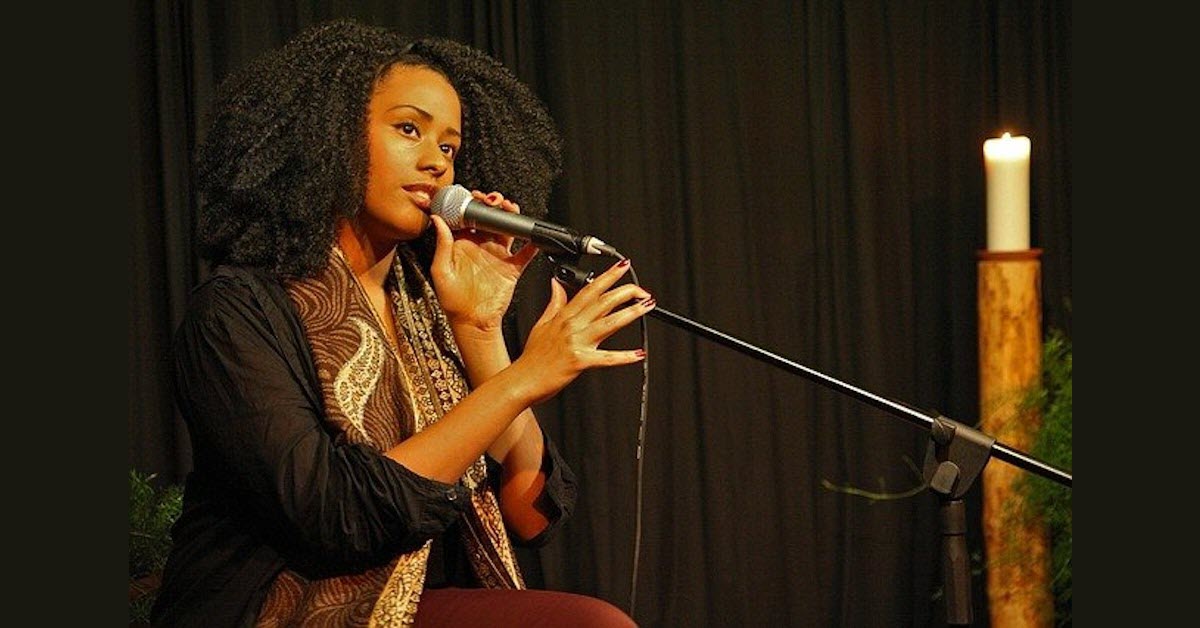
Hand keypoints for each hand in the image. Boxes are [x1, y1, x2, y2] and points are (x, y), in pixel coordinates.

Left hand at [429, 190, 539, 332]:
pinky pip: (525, 254)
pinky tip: (533, 237)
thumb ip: (442, 244)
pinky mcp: (512, 268)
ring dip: (510, 216)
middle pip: (489, 218)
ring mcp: (497, 256)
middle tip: (492, 199)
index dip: (470, 204)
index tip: (472, 196)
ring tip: (509, 208)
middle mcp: (481, 247)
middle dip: (492, 204)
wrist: (472, 322)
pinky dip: (532, 245)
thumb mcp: (441, 271)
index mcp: (462, 245)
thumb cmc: (453, 301)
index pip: (467, 217)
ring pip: (507, 229)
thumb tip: (437, 220)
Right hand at [508, 258, 653, 405]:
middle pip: (603, 302)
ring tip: (646, 306)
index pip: (590, 290)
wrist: (522, 380)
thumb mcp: (541, 324)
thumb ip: (554, 303)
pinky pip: (606, 358)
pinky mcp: (579, 361)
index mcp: (564, 316)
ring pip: (608, 323)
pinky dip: (623, 357)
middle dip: (625, 292)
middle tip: (643, 290)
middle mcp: (572, 326)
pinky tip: (638, 354)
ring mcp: (576, 342)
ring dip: (630, 313)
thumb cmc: (532, 357)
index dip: (608, 277)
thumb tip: (556, 284)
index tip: (622, 267)